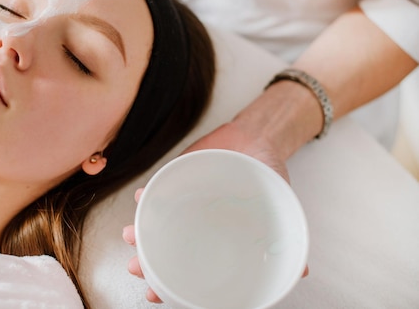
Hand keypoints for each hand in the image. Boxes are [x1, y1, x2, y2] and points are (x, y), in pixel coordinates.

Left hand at [124, 122, 307, 303]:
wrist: (258, 139)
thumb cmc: (268, 180)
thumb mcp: (282, 208)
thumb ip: (287, 239)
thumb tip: (302, 270)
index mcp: (217, 242)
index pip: (189, 271)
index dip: (170, 286)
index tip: (152, 294)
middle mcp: (196, 228)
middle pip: (165, 251)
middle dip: (147, 262)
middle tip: (135, 266)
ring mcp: (184, 206)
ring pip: (155, 226)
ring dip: (139, 232)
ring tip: (130, 235)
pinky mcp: (175, 181)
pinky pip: (156, 192)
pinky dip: (145, 197)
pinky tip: (139, 197)